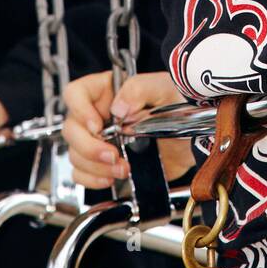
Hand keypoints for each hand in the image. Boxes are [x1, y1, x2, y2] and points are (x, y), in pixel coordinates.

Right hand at [62, 69, 190, 188]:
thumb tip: (119, 106)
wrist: (194, 137)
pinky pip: (82, 173)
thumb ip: (139, 89)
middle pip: (71, 129)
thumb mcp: (164, 88)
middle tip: (112, 154)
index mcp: (107, 90)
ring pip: (75, 154)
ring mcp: (100, 140)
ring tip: (122, 168)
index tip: (98, 126)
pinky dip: (93, 178)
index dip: (80, 110)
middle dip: (90, 146)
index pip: (76, 93)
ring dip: (96, 166)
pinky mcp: (105, 162)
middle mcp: (98, 114)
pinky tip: (112, 177)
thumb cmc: (180, 104)